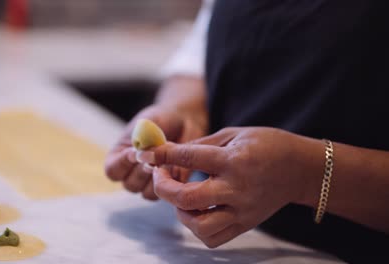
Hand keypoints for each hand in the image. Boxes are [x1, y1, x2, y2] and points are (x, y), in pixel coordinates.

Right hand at [104, 105, 204, 199]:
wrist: (182, 120)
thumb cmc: (160, 120)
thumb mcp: (147, 124)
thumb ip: (143, 140)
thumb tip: (144, 156)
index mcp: (119, 156)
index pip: (112, 171)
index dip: (122, 164)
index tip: (134, 151)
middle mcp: (132, 173)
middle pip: (130, 185)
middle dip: (144, 170)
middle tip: (155, 156)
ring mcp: (150, 182)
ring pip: (148, 193)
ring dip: (159, 175)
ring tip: (168, 157)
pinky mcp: (170, 185)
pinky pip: (168, 192)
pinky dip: (174, 179)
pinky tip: (178, 163)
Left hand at [139, 127, 321, 246]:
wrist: (301, 169)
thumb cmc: (268, 145)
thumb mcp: (234, 134)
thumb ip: (201, 145)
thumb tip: (170, 153)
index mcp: (233, 160)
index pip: (189, 158)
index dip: (162, 155)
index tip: (145, 154)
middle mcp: (236, 188)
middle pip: (187, 198)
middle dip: (163, 187)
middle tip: (161, 176)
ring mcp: (242, 211)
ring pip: (199, 225)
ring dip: (180, 211)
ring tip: (182, 197)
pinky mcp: (245, 224)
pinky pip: (213, 238)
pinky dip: (197, 227)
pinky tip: (197, 211)